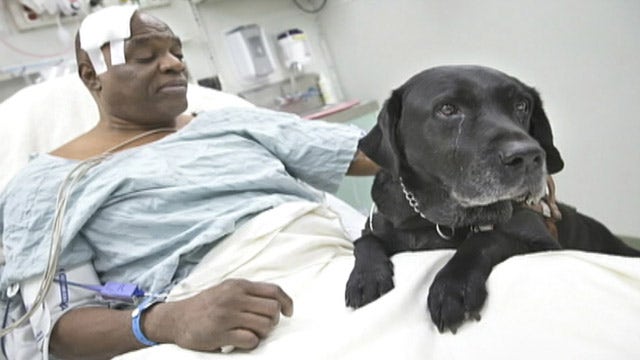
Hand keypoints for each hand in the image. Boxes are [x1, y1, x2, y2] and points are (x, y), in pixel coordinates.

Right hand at [147, 279, 292, 351]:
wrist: (177, 318)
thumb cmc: (206, 306)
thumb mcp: (227, 290)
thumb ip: (248, 293)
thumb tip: (277, 301)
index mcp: (238, 285)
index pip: (274, 290)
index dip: (286, 302)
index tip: (288, 312)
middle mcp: (234, 297)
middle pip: (272, 309)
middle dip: (273, 321)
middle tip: (264, 327)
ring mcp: (227, 315)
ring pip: (264, 325)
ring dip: (262, 333)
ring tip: (251, 334)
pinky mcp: (220, 333)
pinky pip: (251, 340)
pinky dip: (251, 343)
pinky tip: (241, 341)